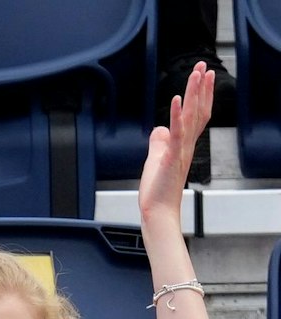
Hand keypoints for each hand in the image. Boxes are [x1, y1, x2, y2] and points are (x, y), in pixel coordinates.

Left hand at [139, 61, 214, 220]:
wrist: (157, 211)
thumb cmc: (157, 190)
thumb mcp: (155, 160)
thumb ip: (159, 143)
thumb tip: (159, 129)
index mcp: (184, 144)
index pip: (197, 114)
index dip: (201, 95)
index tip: (204, 77)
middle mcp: (187, 144)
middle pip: (198, 110)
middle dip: (201, 87)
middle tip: (204, 66)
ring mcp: (181, 150)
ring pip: (191, 117)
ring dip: (193, 94)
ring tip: (197, 73)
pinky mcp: (171, 156)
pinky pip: (176, 132)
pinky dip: (176, 115)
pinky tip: (176, 99)